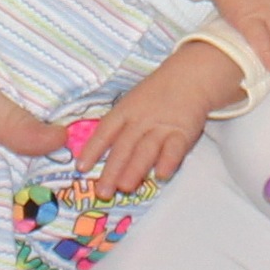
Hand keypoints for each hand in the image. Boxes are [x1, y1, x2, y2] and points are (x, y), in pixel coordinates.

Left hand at [76, 41, 243, 197]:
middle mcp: (140, 121)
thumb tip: (93, 155)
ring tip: (125, 187)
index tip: (81, 167)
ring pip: (146, 149)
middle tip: (102, 192)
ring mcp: (161, 127)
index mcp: (124, 112)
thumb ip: (117, 128)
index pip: (105, 131)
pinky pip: (175, 147)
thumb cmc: (154, 96)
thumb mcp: (131, 104)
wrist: (188, 77)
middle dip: (112, 170)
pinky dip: (169, 160)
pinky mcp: (183, 132)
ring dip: (135, 168)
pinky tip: (162, 174)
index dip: (93, 149)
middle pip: (124, 146)